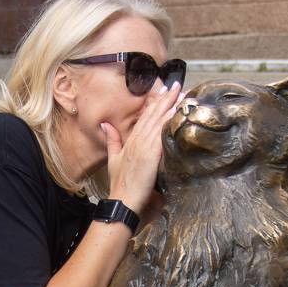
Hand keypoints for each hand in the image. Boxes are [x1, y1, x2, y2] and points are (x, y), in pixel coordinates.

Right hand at [103, 79, 183, 216]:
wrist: (122, 201)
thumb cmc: (120, 184)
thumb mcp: (113, 159)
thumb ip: (112, 140)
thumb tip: (105, 124)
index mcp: (130, 140)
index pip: (145, 116)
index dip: (155, 102)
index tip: (164, 91)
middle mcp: (138, 140)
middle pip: (153, 115)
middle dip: (166, 99)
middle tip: (177, 85)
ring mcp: (144, 146)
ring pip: (159, 121)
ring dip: (171, 106)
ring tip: (182, 94)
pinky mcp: (151, 155)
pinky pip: (162, 134)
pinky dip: (170, 122)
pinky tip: (178, 114)